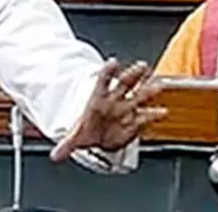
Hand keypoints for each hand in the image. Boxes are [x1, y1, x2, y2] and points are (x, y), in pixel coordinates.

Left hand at [49, 58, 166, 161]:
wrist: (97, 136)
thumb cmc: (87, 130)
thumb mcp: (75, 137)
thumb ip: (66, 145)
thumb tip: (55, 155)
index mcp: (98, 98)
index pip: (103, 80)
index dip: (109, 71)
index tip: (113, 62)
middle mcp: (114, 100)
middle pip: (125, 83)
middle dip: (134, 75)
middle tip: (142, 66)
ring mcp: (126, 108)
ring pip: (139, 96)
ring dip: (148, 91)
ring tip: (157, 85)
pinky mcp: (135, 120)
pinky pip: (145, 116)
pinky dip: (153, 114)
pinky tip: (161, 111)